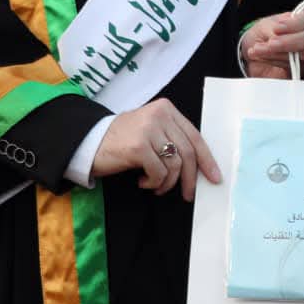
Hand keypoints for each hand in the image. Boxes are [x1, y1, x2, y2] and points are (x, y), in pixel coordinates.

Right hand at [90, 98, 220, 199]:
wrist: (88, 142)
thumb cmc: (122, 140)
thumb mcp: (151, 130)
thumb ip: (172, 138)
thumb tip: (199, 165)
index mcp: (166, 109)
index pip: (195, 136)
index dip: (207, 159)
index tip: (214, 177)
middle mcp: (159, 115)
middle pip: (188, 153)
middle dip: (190, 178)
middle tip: (187, 194)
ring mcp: (149, 130)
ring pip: (175, 165)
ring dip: (167, 183)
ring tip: (155, 186)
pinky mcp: (138, 147)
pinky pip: (159, 173)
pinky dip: (154, 183)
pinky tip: (142, 182)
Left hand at [240, 9, 303, 78]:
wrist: (255, 51)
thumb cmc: (263, 33)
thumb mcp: (264, 26)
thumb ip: (272, 29)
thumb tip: (276, 38)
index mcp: (303, 18)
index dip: (294, 24)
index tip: (276, 28)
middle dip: (290, 41)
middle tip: (270, 43)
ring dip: (279, 53)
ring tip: (259, 50)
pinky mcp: (302, 67)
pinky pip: (296, 66)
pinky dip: (277, 62)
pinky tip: (262, 58)